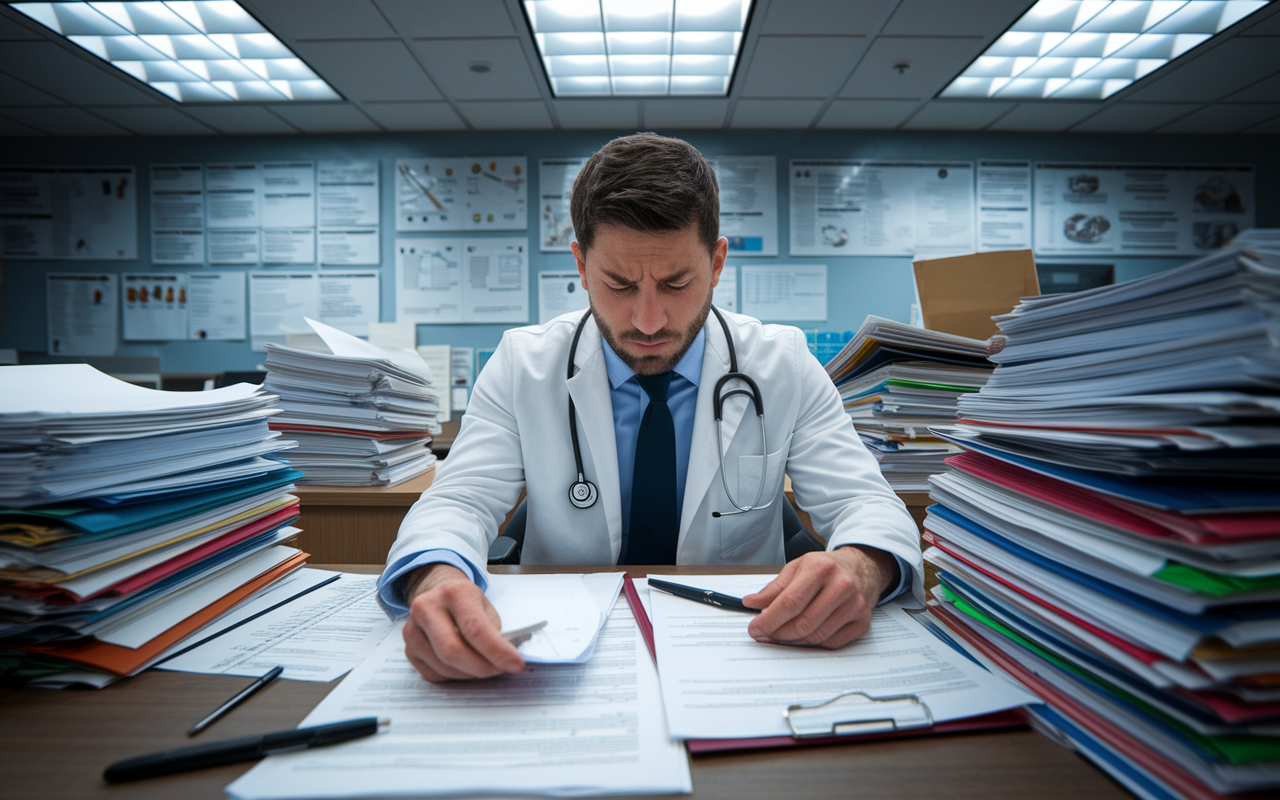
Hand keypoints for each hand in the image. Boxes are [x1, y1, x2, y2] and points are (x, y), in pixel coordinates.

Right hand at [401, 563, 524, 681]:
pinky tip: (464, 666)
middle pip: (453, 650)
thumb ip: (495, 631)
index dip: (497, 651)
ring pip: (444, 667)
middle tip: (500, 670)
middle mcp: (427, 607)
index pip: (475, 628)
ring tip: (484, 665)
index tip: (516, 664)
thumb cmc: (465, 602)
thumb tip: (508, 660)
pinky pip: (435, 674)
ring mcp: (413, 629)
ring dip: (470, 674)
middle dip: (482, 667)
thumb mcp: (485, 607)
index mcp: (453, 592)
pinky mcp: (409, 650)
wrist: (437, 593)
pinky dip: (455, 676)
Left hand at [741, 546, 897, 648]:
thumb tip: (751, 603)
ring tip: (783, 634)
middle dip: (778, 634)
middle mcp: (841, 585)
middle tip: (765, 635)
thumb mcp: (796, 568)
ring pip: (816, 636)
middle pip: (803, 623)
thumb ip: (773, 588)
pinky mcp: (863, 621)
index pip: (790, 602)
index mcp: (820, 568)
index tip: (754, 628)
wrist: (860, 568)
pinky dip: (814, 643)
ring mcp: (855, 604)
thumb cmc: (825, 568)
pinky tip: (805, 634)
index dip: (768, 620)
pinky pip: (831, 643)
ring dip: (794, 640)